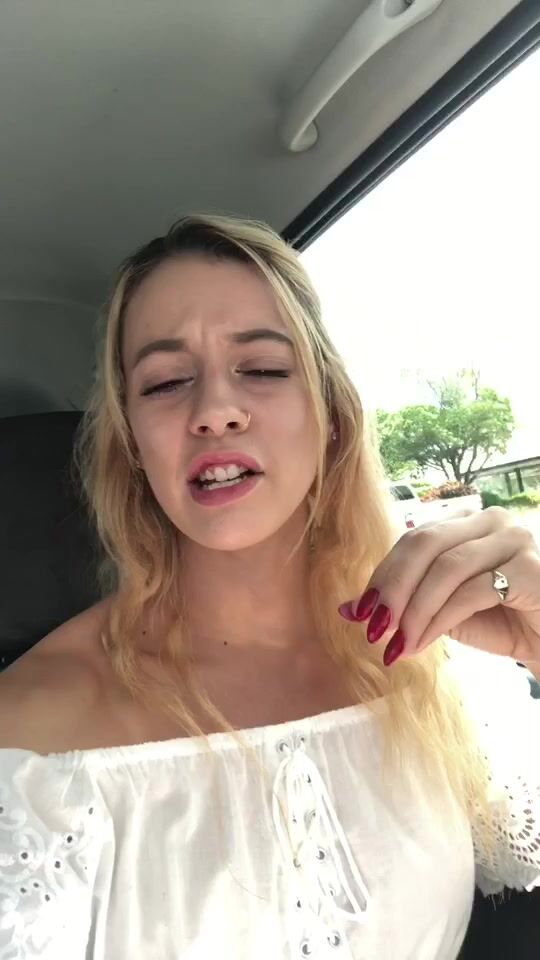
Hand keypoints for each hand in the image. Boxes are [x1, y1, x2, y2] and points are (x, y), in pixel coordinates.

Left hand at [339, 507, 539, 667]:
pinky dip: (438, 620)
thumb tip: (347, 609)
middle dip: (391, 587)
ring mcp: (515, 539)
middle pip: (424, 543)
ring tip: (396, 644)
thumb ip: (405, 603)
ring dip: (413, 610)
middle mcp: (492, 520)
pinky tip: (420, 643)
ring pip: (445, 568)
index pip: (414, 538)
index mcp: (468, 521)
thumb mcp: (444, 610)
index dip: (382, 573)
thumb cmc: (503, 622)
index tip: (357, 611)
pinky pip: (472, 591)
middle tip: (369, 626)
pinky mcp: (531, 567)